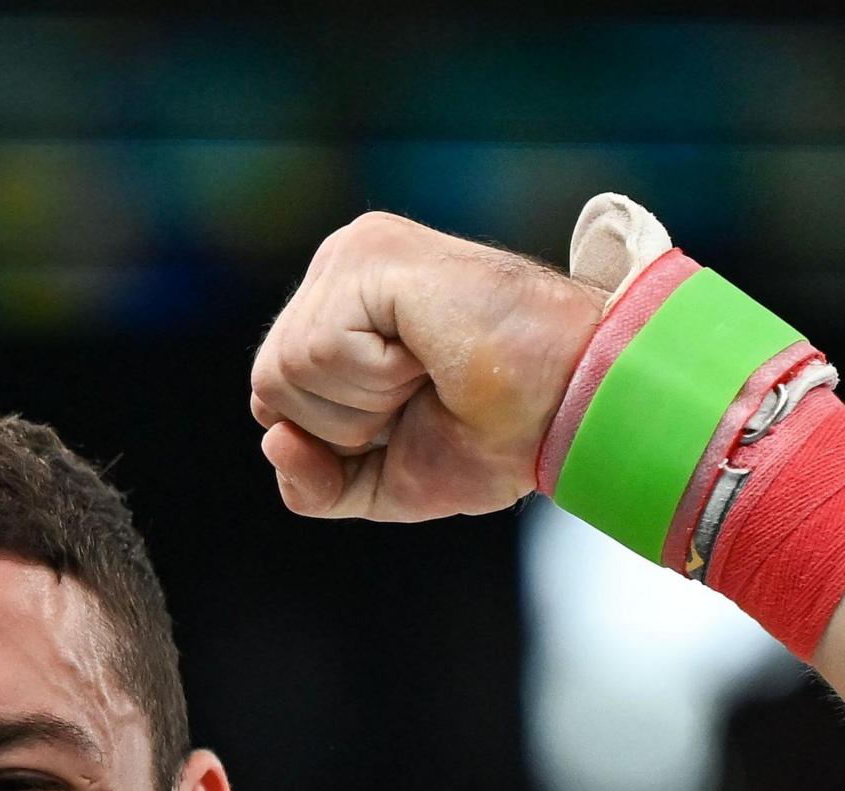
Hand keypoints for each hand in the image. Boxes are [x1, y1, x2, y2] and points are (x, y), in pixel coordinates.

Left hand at [248, 211, 601, 522]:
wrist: (574, 406)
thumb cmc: (499, 433)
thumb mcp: (385, 481)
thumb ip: (315, 482)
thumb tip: (271, 440)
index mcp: (342, 307)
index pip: (276, 397)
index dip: (334, 437)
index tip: (414, 413)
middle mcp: (341, 267)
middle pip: (270, 386)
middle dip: (346, 423)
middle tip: (427, 392)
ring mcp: (353, 253)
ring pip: (285, 371)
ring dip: (365, 402)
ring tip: (431, 370)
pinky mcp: (369, 252)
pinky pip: (316, 352)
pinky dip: (373, 378)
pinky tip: (427, 352)